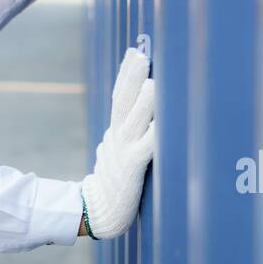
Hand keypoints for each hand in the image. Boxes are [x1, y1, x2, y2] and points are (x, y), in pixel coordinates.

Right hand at [80, 47, 155, 239]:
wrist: (98, 211)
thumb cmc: (111, 183)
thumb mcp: (113, 152)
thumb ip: (120, 135)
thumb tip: (121, 123)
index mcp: (115, 131)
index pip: (119, 97)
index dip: (126, 75)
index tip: (134, 52)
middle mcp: (117, 137)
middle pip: (123, 101)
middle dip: (132, 77)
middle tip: (141, 55)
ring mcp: (124, 152)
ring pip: (135, 121)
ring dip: (144, 102)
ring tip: (153, 82)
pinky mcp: (133, 169)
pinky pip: (147, 148)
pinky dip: (155, 135)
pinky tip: (164, 125)